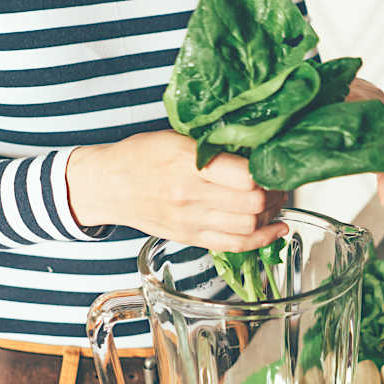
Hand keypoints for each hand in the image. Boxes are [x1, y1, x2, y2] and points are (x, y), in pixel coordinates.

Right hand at [66, 130, 287, 251]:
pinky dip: (262, 239)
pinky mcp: (191, 238)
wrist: (106, 186)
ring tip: (273, 201)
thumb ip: (212, 145)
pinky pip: (235, 245)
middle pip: (253, 204)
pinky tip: (276, 228)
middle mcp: (191, 196)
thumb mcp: (174, 137)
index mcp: (188, 164)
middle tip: (277, 183)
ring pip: (249, 226)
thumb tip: (254, 147)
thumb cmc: (139, 156)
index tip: (273, 164)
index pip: (246, 177)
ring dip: (271, 214)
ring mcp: (191, 221)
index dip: (268, 172)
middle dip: (274, 193)